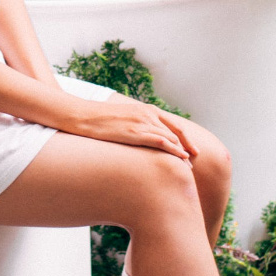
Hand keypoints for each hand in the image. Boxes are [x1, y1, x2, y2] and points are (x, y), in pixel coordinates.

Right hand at [69, 100, 196, 159]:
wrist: (82, 115)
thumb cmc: (97, 119)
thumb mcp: (121, 119)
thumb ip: (134, 124)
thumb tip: (136, 137)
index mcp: (146, 109)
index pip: (173, 124)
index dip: (184, 137)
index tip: (190, 149)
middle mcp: (148, 113)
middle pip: (176, 131)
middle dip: (187, 146)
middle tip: (193, 160)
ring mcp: (142, 122)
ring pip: (171, 138)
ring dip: (182, 152)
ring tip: (188, 166)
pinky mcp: (135, 132)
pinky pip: (161, 141)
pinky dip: (174, 150)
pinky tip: (181, 158)